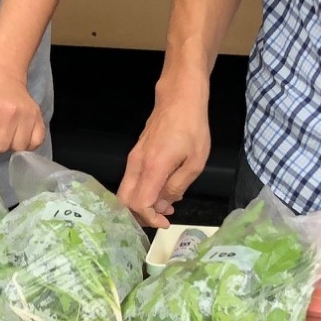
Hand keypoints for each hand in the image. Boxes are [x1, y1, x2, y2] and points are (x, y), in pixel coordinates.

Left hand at [0, 60, 46, 155]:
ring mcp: (27, 116)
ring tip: (3, 131)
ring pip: (18, 148)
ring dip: (9, 144)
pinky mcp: (38, 117)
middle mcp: (10, 115)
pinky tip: (17, 134)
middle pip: (1, 149)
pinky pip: (35, 143)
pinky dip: (26, 143)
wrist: (1, 72)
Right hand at [118, 85, 210, 227]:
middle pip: (124, 200)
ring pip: (126, 191)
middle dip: (140, 215)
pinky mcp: (135, 154)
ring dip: (142, 204)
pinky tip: (161, 192)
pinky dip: (142, 192)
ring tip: (165, 207)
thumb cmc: (192, 127)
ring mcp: (133, 158)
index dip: (150, 218)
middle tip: (161, 218)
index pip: (139, 203)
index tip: (165, 221)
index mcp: (152, 167)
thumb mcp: (195, 162)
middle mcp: (137, 164)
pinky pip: (132, 180)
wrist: (179, 98)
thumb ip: (178, 186)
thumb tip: (165, 203)